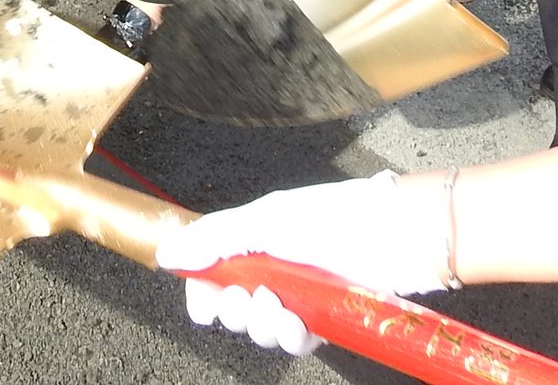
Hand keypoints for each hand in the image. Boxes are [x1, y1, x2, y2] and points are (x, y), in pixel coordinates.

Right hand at [158, 170, 455, 352]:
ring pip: (259, 329)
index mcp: (253, 240)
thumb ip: (214, 238)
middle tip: (246, 297)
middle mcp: (272, 269)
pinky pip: (292, 342)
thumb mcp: (265, 220)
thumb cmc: (332, 216)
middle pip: (231, 306)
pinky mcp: (321, 320)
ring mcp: (296, 296)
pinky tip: (295, 323)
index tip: (204, 302)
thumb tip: (166, 253)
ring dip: (260, 324)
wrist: (392, 235)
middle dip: (232, 308)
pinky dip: (288, 337)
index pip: (210, 272)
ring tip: (276, 307)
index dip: (202, 292)